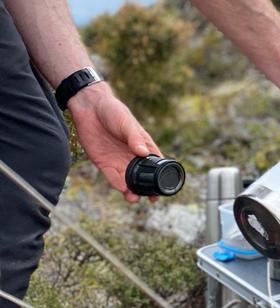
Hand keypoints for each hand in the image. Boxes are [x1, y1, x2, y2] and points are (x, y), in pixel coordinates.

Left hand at [68, 82, 160, 201]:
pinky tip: (123, 190)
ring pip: (127, 179)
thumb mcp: (126, 123)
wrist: (89, 107)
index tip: (163, 187)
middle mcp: (131, 155)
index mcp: (142, 144)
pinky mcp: (102, 162)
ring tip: (134, 198)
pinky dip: (117, 184)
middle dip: (146, 188)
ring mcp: (117, 159)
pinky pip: (111, 177)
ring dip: (131, 190)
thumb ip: (134, 138)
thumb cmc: (112, 111)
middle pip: (141, 175)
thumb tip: (143, 153)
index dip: (160, 175)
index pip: (154, 163)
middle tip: (151, 199)